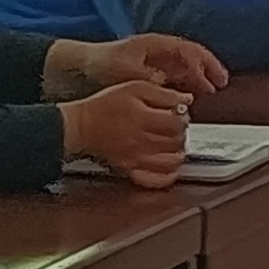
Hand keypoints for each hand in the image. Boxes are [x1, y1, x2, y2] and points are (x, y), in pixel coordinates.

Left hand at [53, 31, 226, 100]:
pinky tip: (188, 95)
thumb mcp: (124, 70)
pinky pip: (173, 75)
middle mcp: (159, 50)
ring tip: (209, 91)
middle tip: (221, 84)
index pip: (189, 50)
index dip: (205, 64)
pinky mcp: (148, 71)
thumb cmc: (101, 63)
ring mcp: (154, 60)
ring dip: (198, 77)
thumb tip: (165, 81)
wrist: (80, 66)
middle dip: (208, 69)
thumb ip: (146, 76)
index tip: (215, 79)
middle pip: (192, 55)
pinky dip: (184, 83)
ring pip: (184, 66)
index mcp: (156, 44)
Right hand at [60, 80, 191, 190]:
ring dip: (178, 152)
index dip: (183, 118)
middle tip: (176, 128)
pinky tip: (169, 166)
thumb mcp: (134, 88)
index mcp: (142, 118)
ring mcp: (136, 158)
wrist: (81, 126)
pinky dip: (167, 175)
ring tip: (174, 144)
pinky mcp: (130, 169)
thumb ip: (163, 94)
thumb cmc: (105, 105)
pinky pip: (155, 180)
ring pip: (170, 162)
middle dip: (181, 134)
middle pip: (176, 142)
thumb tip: (187, 99)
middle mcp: (140, 141)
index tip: (179, 114)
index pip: (177, 123)